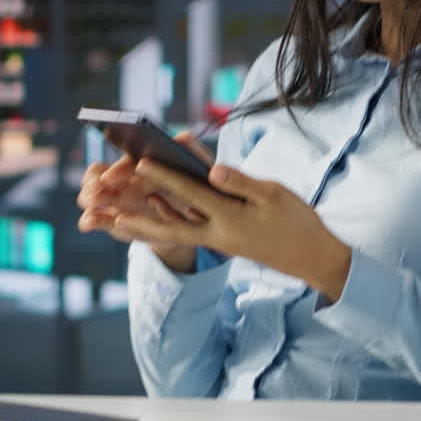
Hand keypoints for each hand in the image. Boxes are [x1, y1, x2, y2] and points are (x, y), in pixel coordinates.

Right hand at [76, 132, 212, 272]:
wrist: (192, 223)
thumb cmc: (194, 189)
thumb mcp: (197, 171)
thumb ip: (192, 151)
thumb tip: (183, 136)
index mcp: (143, 164)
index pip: (125, 162)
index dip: (117, 169)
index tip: (111, 177)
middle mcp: (124, 179)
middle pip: (100, 174)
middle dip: (94, 183)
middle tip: (93, 193)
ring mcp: (116, 200)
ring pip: (93, 194)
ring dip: (89, 198)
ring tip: (91, 205)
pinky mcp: (114, 221)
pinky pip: (96, 218)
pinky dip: (90, 220)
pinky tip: (88, 223)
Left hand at [118, 160, 352, 302]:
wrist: (312, 257)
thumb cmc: (297, 220)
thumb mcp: (274, 194)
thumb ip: (241, 182)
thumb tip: (212, 170)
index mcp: (231, 217)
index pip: (192, 194)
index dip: (165, 177)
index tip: (140, 164)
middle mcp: (218, 233)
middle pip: (170, 226)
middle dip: (140, 220)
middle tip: (108, 216)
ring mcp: (218, 242)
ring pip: (176, 233)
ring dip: (147, 227)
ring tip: (117, 221)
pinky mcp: (222, 243)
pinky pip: (189, 234)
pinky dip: (169, 224)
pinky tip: (155, 212)